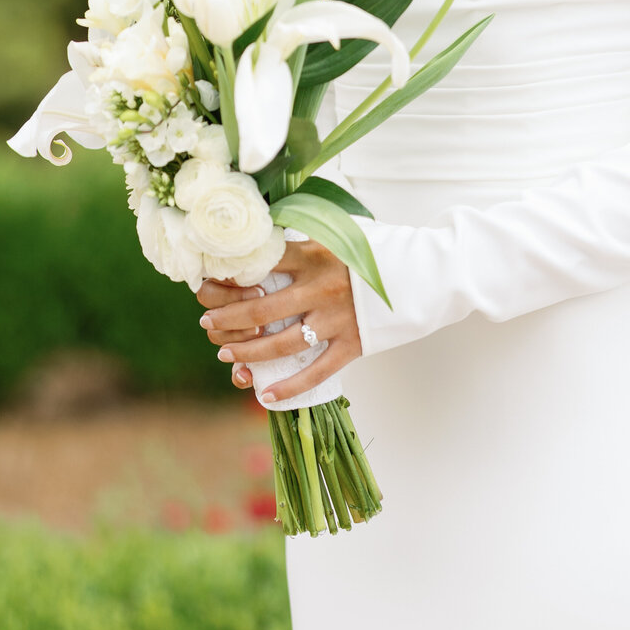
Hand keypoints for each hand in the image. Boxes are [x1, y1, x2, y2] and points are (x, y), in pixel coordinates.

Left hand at [195, 240, 363, 402]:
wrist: (422, 274)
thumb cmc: (376, 252)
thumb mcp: (341, 233)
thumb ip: (306, 238)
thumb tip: (267, 235)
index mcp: (315, 254)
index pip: (259, 264)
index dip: (229, 275)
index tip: (210, 282)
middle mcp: (321, 287)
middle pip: (259, 307)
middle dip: (225, 318)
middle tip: (206, 322)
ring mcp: (336, 319)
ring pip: (279, 343)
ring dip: (246, 350)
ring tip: (225, 352)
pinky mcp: (352, 344)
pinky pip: (314, 373)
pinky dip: (288, 388)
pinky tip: (265, 396)